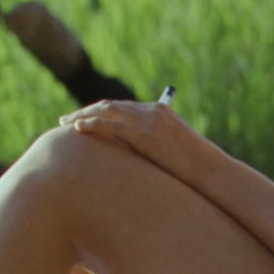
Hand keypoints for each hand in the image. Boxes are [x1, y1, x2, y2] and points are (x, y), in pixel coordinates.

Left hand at [58, 99, 205, 186]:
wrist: (208, 168)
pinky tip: (76, 129)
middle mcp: (151, 110)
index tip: (84, 119)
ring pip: (107, 112)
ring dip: (83, 116)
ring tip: (65, 123)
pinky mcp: (144, 133)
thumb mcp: (172, 148)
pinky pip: (111, 125)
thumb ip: (153, 143)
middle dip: (86, 111)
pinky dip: (92, 124)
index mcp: (159, 110)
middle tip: (67, 120)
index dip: (100, 112)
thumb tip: (132, 153)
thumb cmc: (194, 164)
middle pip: (111, 106)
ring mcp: (148, 120)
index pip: (122, 107)